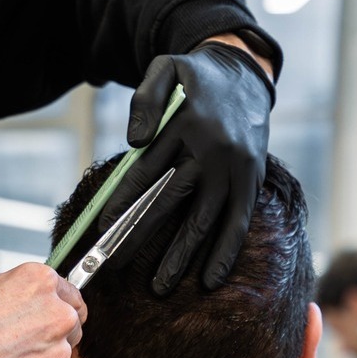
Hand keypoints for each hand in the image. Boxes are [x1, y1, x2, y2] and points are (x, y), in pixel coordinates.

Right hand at [0, 263, 84, 357]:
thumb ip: (8, 291)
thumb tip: (13, 298)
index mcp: (39, 282)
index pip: (69, 292)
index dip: (56, 304)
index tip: (48, 314)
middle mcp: (56, 314)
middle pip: (72, 323)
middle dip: (52, 331)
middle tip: (22, 339)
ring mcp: (56, 352)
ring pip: (60, 353)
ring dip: (41, 356)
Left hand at [106, 41, 272, 293]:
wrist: (244, 72)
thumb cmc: (194, 77)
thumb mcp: (165, 69)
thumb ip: (145, 100)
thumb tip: (134, 141)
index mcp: (186, 123)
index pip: (146, 170)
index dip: (123, 202)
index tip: (102, 229)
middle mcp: (213, 148)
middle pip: (170, 200)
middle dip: (140, 236)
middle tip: (115, 266)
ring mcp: (236, 166)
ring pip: (205, 218)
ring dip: (182, 256)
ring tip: (159, 287)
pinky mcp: (253, 178)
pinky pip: (239, 221)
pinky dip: (226, 252)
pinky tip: (211, 279)